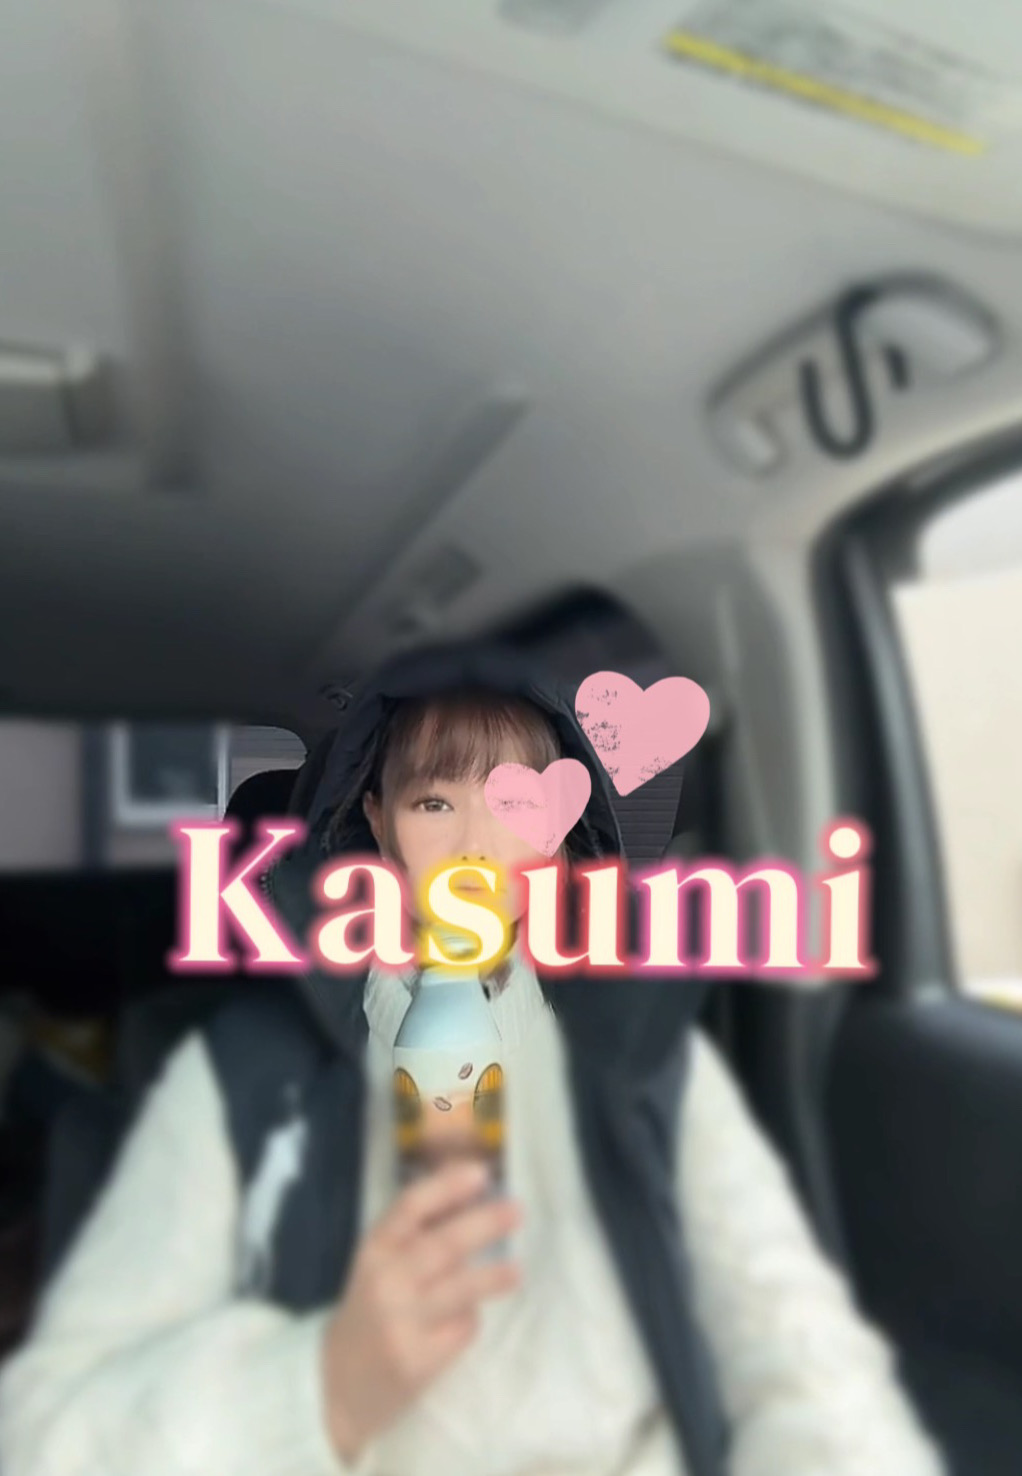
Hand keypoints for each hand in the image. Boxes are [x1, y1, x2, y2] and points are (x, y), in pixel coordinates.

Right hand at [321, 1160, 521, 1460]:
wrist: (338, 1382)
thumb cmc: (370, 1308)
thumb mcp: (381, 1263)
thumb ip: (419, 1230)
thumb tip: (472, 1185)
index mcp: (374, 1249)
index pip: (410, 1208)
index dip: (446, 1187)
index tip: (480, 1172)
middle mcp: (386, 1281)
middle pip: (442, 1245)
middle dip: (483, 1225)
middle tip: (516, 1211)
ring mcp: (402, 1323)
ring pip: (459, 1290)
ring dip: (492, 1278)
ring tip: (516, 1271)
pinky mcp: (418, 1361)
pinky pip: (460, 1330)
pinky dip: (469, 1320)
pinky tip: (463, 1319)